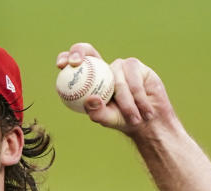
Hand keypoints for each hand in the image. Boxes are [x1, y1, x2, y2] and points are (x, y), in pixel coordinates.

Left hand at [55, 43, 175, 135]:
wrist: (149, 120)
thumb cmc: (123, 120)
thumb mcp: (108, 119)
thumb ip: (97, 112)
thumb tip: (90, 100)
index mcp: (91, 79)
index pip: (76, 64)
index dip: (67, 57)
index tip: (62, 65)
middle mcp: (104, 68)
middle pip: (88, 50)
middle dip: (79, 51)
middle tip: (74, 62)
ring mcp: (120, 65)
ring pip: (116, 79)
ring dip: (126, 103)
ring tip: (134, 118)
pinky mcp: (136, 66)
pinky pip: (134, 80)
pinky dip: (139, 99)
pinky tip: (145, 110)